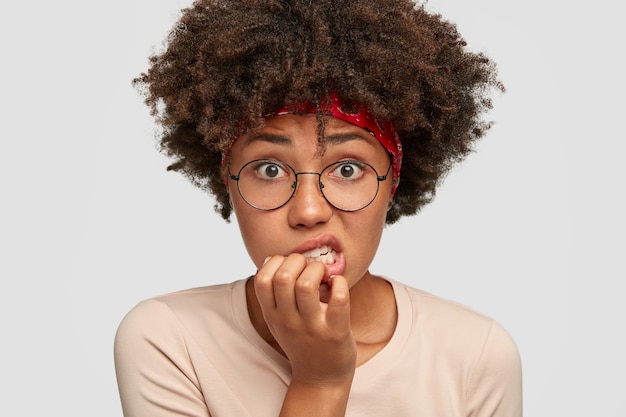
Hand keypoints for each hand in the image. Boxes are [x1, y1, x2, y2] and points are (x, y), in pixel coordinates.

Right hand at [254, 254, 356, 385]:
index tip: (291, 266)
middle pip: (284, 277)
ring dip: (318, 270)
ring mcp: (312, 327)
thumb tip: (271, 258)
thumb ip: (273, 293)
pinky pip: (338, 299)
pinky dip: (340, 283)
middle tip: (310, 268)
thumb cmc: (301, 341)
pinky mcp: (336, 332)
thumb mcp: (279, 320)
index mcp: (273, 315)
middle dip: (299, 261)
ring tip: (324, 275)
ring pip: (306, 285)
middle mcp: (288, 320)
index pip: (262, 279)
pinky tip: (338, 284)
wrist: (320, 379)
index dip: (277, 262)